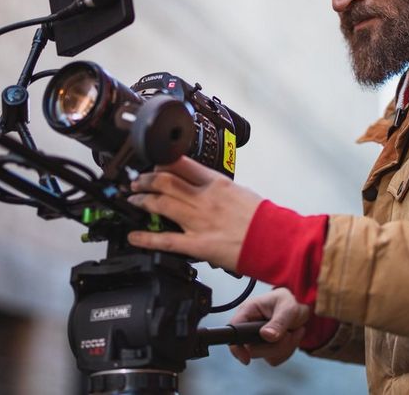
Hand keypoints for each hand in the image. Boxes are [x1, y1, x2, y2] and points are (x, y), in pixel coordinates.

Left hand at [126, 156, 262, 270]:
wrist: (275, 239)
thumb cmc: (264, 218)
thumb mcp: (240, 192)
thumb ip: (218, 189)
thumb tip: (205, 188)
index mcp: (216, 183)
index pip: (181, 164)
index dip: (161, 163)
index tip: (154, 164)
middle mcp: (204, 198)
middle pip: (165, 181)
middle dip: (146, 180)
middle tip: (137, 181)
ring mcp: (198, 221)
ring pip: (161, 204)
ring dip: (142, 200)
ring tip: (133, 200)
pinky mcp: (197, 244)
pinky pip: (165, 240)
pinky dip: (145, 238)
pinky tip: (134, 236)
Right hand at [228, 288, 309, 366]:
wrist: (300, 308)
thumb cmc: (290, 302)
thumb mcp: (287, 308)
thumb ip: (278, 322)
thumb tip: (265, 335)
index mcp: (248, 311)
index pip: (233, 331)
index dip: (237, 347)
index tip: (247, 359)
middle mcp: (248, 326)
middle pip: (252, 350)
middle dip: (274, 345)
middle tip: (288, 332)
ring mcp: (256, 340)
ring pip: (265, 356)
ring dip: (284, 347)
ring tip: (292, 331)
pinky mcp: (265, 349)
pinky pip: (274, 359)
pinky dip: (286, 351)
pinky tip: (291, 337)